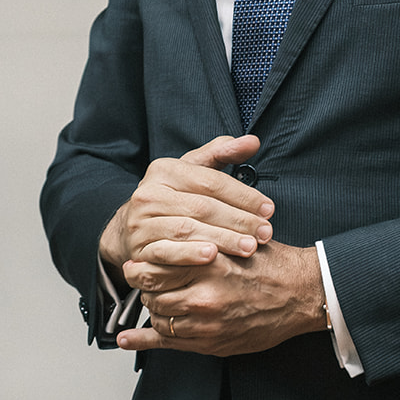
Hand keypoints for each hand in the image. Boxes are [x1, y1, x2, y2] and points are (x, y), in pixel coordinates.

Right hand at [99, 134, 273, 284]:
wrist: (131, 228)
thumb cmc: (172, 197)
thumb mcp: (193, 170)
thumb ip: (222, 153)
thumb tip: (252, 141)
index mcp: (165, 169)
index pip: (211, 181)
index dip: (243, 195)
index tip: (269, 209)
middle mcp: (149, 193)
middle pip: (203, 207)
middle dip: (239, 221)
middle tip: (265, 233)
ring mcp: (140, 222)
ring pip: (188, 230)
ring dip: (222, 239)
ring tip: (248, 247)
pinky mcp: (138, 249)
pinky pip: (166, 253)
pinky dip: (189, 256)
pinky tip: (212, 257)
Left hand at [118, 239, 325, 356]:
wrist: (301, 295)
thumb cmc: (272, 264)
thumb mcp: (240, 236)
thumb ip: (208, 236)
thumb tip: (176, 229)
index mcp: (212, 260)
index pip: (159, 262)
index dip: (146, 259)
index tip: (141, 255)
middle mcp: (205, 293)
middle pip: (153, 290)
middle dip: (146, 283)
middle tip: (146, 276)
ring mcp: (206, 322)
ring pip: (159, 316)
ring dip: (154, 305)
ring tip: (159, 296)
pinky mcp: (209, 343)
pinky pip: (167, 343)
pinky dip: (141, 340)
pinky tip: (126, 338)